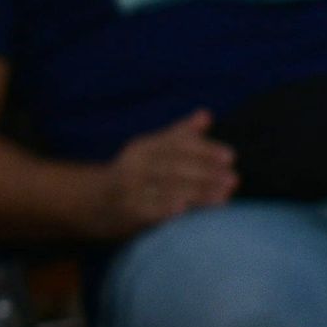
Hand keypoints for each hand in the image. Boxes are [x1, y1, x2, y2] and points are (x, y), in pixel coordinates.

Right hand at [94, 111, 235, 233]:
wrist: (93, 204)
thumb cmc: (134, 176)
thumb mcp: (153, 151)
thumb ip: (179, 135)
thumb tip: (205, 115)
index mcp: (144, 147)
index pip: (178, 145)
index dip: (204, 150)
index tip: (230, 157)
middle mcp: (135, 164)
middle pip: (175, 167)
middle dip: (206, 173)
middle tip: (233, 179)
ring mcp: (128, 188)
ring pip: (166, 188)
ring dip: (196, 193)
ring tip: (223, 197)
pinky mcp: (125, 211)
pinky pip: (147, 209)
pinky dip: (164, 209)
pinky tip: (183, 211)